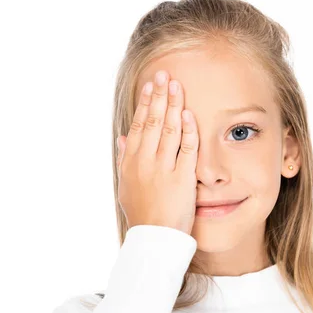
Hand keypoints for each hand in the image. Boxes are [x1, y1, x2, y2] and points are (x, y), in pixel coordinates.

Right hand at [116, 70, 198, 234]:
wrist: (154, 238)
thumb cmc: (141, 212)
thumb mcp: (125, 185)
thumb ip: (124, 159)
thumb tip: (123, 138)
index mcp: (131, 162)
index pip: (138, 125)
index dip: (145, 103)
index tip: (150, 85)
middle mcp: (145, 161)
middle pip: (152, 121)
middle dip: (159, 96)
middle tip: (164, 74)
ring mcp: (164, 168)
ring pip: (168, 130)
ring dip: (173, 105)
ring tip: (176, 85)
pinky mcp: (182, 178)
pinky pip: (186, 149)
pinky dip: (188, 130)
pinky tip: (189, 113)